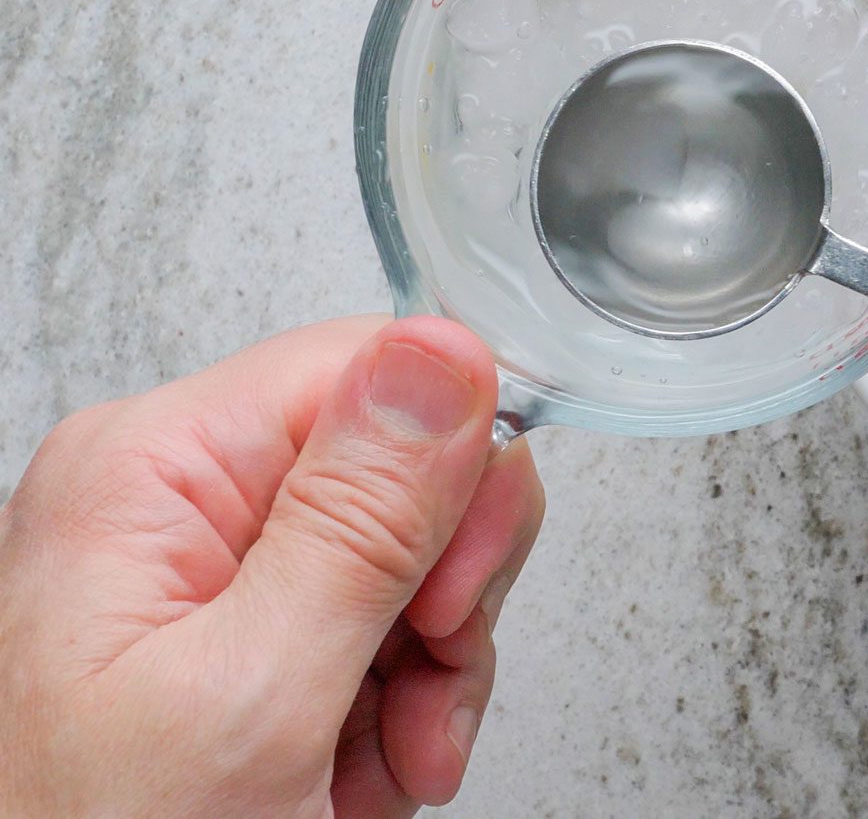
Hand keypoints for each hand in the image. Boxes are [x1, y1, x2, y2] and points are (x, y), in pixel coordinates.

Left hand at [0, 316, 544, 817]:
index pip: (374, 374)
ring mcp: (196, 578)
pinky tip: (356, 778)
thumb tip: (446, 354)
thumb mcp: (254, 698)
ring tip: (377, 768)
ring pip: (403, 563)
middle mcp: (169, 506)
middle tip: (418, 694)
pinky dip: (394, 713)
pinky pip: (371, 632)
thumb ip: (360, 520)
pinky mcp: (226, 644)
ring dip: (427, 676)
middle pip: (400, 472)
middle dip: (444, 597)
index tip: (452, 598)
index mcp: (153, 471)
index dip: (453, 478)